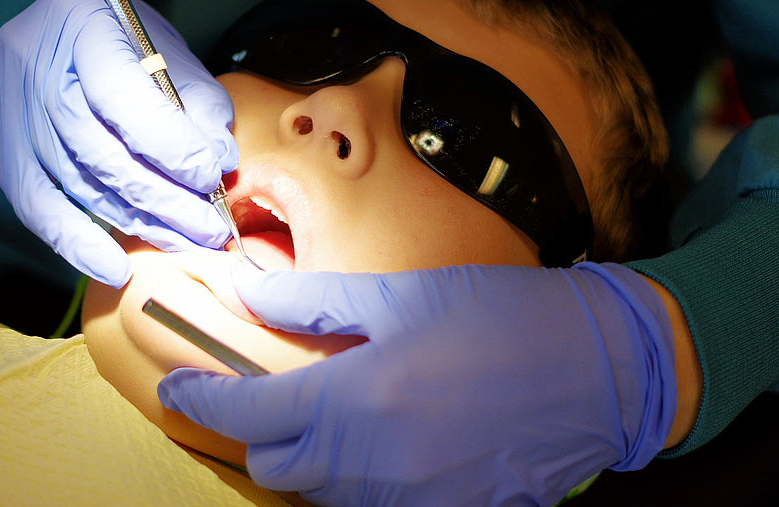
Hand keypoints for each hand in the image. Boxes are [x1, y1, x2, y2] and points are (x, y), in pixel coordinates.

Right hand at [0, 0, 236, 285]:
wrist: (56, 31)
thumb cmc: (123, 41)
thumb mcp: (170, 51)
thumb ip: (199, 102)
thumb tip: (220, 162)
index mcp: (78, 16)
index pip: (119, 92)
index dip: (167, 142)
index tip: (209, 177)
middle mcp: (29, 59)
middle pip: (96, 146)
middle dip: (161, 196)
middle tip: (208, 229)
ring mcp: (4, 106)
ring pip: (74, 180)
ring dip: (135, 221)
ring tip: (183, 242)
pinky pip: (36, 207)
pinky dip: (78, 243)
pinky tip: (116, 266)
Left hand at [158, 263, 677, 505]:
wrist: (600, 367)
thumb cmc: (502, 316)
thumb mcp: (402, 296)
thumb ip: (314, 302)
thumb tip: (249, 292)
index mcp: (358, 399)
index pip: (247, 415)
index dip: (201, 401)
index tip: (178, 388)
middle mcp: (375, 464)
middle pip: (276, 468)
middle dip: (259, 433)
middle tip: (269, 394)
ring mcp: (412, 500)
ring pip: (322, 496)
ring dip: (309, 459)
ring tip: (332, 413)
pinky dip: (359, 482)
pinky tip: (382, 442)